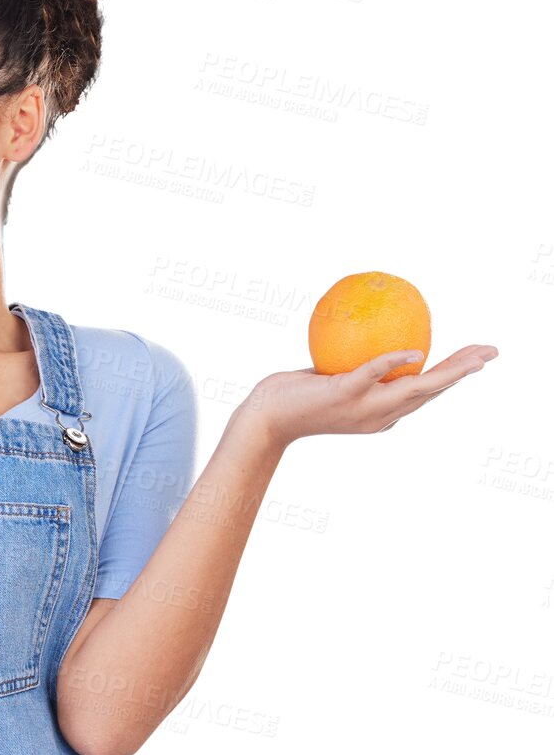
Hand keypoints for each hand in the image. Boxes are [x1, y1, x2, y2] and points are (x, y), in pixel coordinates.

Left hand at [239, 344, 499, 450]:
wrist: (265, 419)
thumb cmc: (293, 398)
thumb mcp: (329, 380)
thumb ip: (352, 366)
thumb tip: (364, 335)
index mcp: (379, 414)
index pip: (423, 394)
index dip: (452, 378)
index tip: (473, 361)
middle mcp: (378, 416)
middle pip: (431, 392)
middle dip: (464, 372)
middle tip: (490, 353)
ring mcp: (362, 408)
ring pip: (415, 388)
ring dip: (448, 371)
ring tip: (472, 357)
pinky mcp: (343, 396)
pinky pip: (374, 374)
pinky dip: (395, 363)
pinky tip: (414, 350)